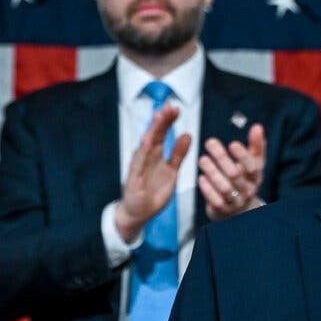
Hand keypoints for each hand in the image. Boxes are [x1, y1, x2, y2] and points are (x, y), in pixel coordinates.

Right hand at [113, 102, 190, 244]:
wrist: (138, 213)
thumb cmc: (153, 191)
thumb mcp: (171, 171)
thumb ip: (178, 154)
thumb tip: (187, 135)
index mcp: (155, 154)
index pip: (161, 134)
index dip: (168, 121)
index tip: (175, 109)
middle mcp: (146, 157)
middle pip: (153, 135)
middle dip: (161, 121)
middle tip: (169, 107)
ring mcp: (139, 167)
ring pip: (146, 145)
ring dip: (152, 131)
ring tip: (159, 118)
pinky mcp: (134, 178)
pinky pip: (138, 163)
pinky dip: (142, 152)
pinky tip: (147, 141)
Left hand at [200, 123, 266, 220]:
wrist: (241, 210)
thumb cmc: (245, 180)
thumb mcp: (254, 164)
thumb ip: (256, 145)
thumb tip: (258, 126)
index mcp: (256, 176)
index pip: (253, 166)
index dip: (243, 156)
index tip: (232, 144)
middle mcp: (247, 190)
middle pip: (235, 174)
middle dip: (222, 158)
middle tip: (210, 142)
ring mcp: (236, 201)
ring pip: (224, 188)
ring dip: (213, 172)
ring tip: (203, 159)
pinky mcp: (223, 210)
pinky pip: (215, 201)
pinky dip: (208, 189)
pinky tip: (201, 178)